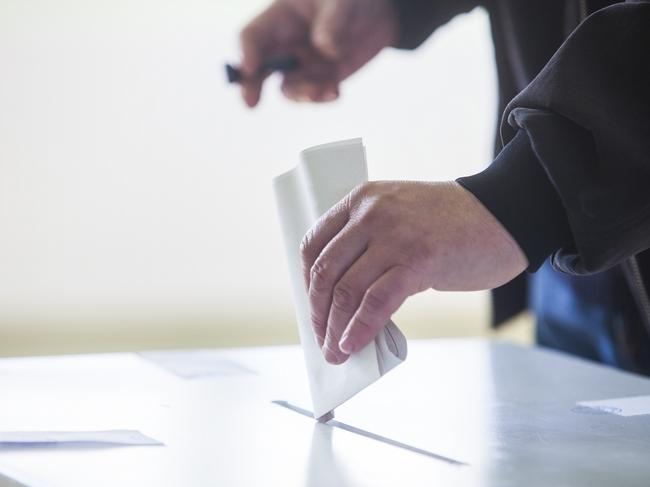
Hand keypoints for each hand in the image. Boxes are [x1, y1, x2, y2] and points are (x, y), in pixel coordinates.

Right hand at [239, 0, 397, 106]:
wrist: (379, 14)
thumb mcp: (343, 1)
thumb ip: (333, 22)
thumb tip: (326, 50)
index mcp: (280, 18)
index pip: (253, 36)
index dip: (247, 52)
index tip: (251, 69)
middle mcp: (286, 44)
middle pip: (259, 68)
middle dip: (251, 85)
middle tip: (250, 103)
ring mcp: (302, 65)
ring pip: (288, 88)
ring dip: (301, 94)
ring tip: (323, 91)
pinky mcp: (321, 79)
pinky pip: (314, 95)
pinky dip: (323, 97)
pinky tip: (336, 93)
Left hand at [300, 181, 527, 363]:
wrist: (503, 215)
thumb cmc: (450, 223)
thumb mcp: (399, 216)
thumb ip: (369, 243)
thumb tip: (342, 297)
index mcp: (361, 199)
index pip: (313, 243)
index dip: (307, 281)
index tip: (313, 306)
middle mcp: (372, 214)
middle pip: (325, 271)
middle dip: (318, 312)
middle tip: (321, 337)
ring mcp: (395, 236)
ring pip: (347, 290)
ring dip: (335, 328)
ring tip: (335, 351)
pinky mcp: (418, 260)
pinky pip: (376, 302)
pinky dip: (359, 328)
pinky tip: (353, 344)